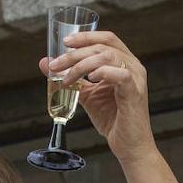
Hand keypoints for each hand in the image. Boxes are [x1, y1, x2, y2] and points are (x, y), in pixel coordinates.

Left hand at [41, 30, 154, 165]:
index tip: (65, 43)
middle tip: (56, 65)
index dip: (86, 36)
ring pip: (108, 57)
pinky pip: (120, 74)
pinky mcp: (135, 92)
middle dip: (75, 54)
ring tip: (68, 78)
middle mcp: (133, 66)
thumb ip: (70, 78)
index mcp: (124, 63)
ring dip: (82, 65)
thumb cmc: (113, 120)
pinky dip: (103, 73)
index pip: (107, 39)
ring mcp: (136, 78)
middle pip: (103, 46)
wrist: (129, 146)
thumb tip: (45, 63)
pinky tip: (91, 80)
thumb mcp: (87, 95)